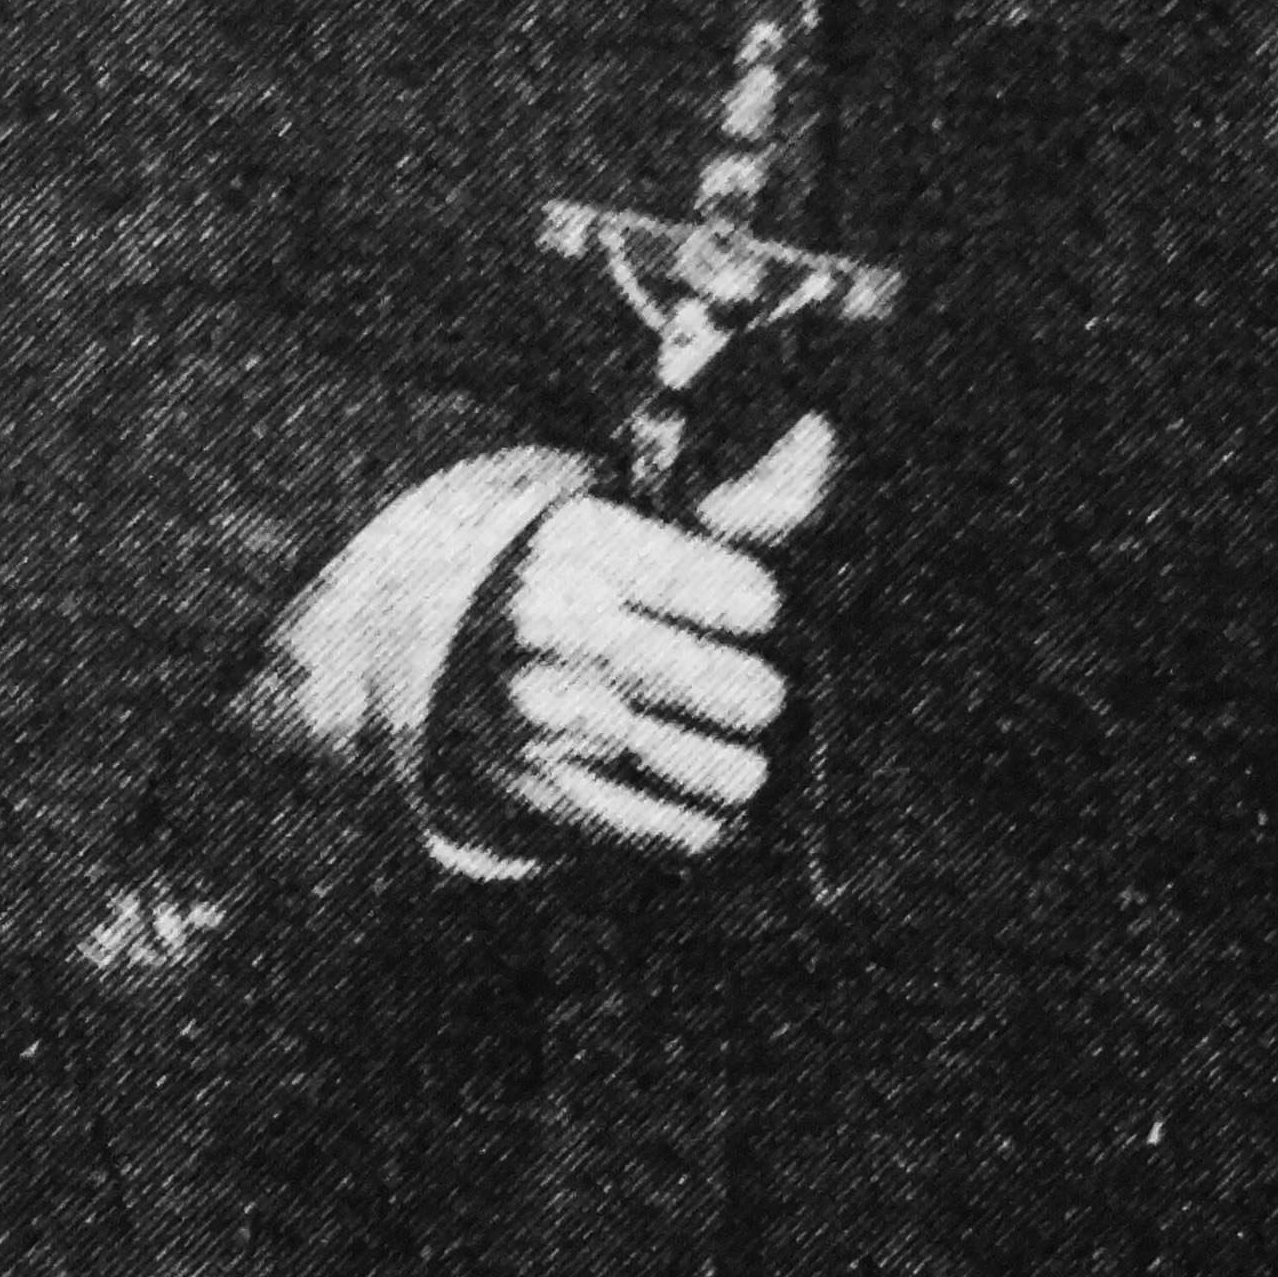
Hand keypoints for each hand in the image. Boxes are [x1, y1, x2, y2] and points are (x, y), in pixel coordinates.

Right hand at [469, 414, 838, 860]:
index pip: (750, 599)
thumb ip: (740, 497)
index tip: (743, 609)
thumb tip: (828, 443)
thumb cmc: (586, 570)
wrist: (448, 642)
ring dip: (743, 761)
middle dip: (764, 691)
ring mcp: (547, 719)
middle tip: (747, 685)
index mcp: (582, 539)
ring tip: (727, 740)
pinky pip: (685, 833)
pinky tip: (698, 787)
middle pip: (751, 694)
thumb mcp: (639, 514)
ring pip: (729, 774)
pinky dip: (708, 817)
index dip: (763, 608)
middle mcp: (555, 628)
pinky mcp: (549, 796)